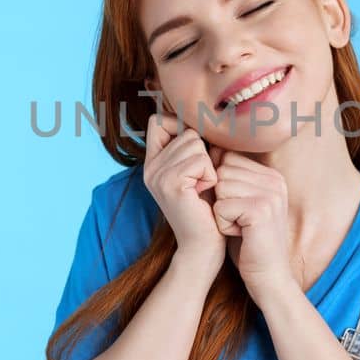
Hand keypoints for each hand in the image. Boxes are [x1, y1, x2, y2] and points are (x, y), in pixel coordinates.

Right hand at [142, 114, 226, 268]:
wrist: (204, 246)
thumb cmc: (208, 207)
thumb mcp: (197, 171)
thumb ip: (192, 145)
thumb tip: (201, 113)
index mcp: (152, 162)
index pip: (159, 120)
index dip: (181, 127)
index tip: (197, 152)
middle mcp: (149, 167)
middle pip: (186, 131)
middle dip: (204, 154)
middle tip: (201, 183)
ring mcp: (156, 175)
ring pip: (195, 143)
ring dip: (209, 166)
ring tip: (203, 189)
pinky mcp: (170, 184)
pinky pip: (201, 160)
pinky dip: (211, 176)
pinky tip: (204, 194)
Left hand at [211, 152, 296, 298]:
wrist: (268, 276)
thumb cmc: (249, 241)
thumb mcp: (241, 203)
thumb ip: (231, 177)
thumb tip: (209, 150)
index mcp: (271, 175)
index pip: (228, 159)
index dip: (221, 186)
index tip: (237, 208)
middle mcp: (274, 180)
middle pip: (222, 172)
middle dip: (220, 199)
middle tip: (239, 220)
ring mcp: (270, 194)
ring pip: (219, 188)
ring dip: (221, 213)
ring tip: (240, 227)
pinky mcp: (261, 210)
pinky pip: (221, 207)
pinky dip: (223, 225)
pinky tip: (241, 235)